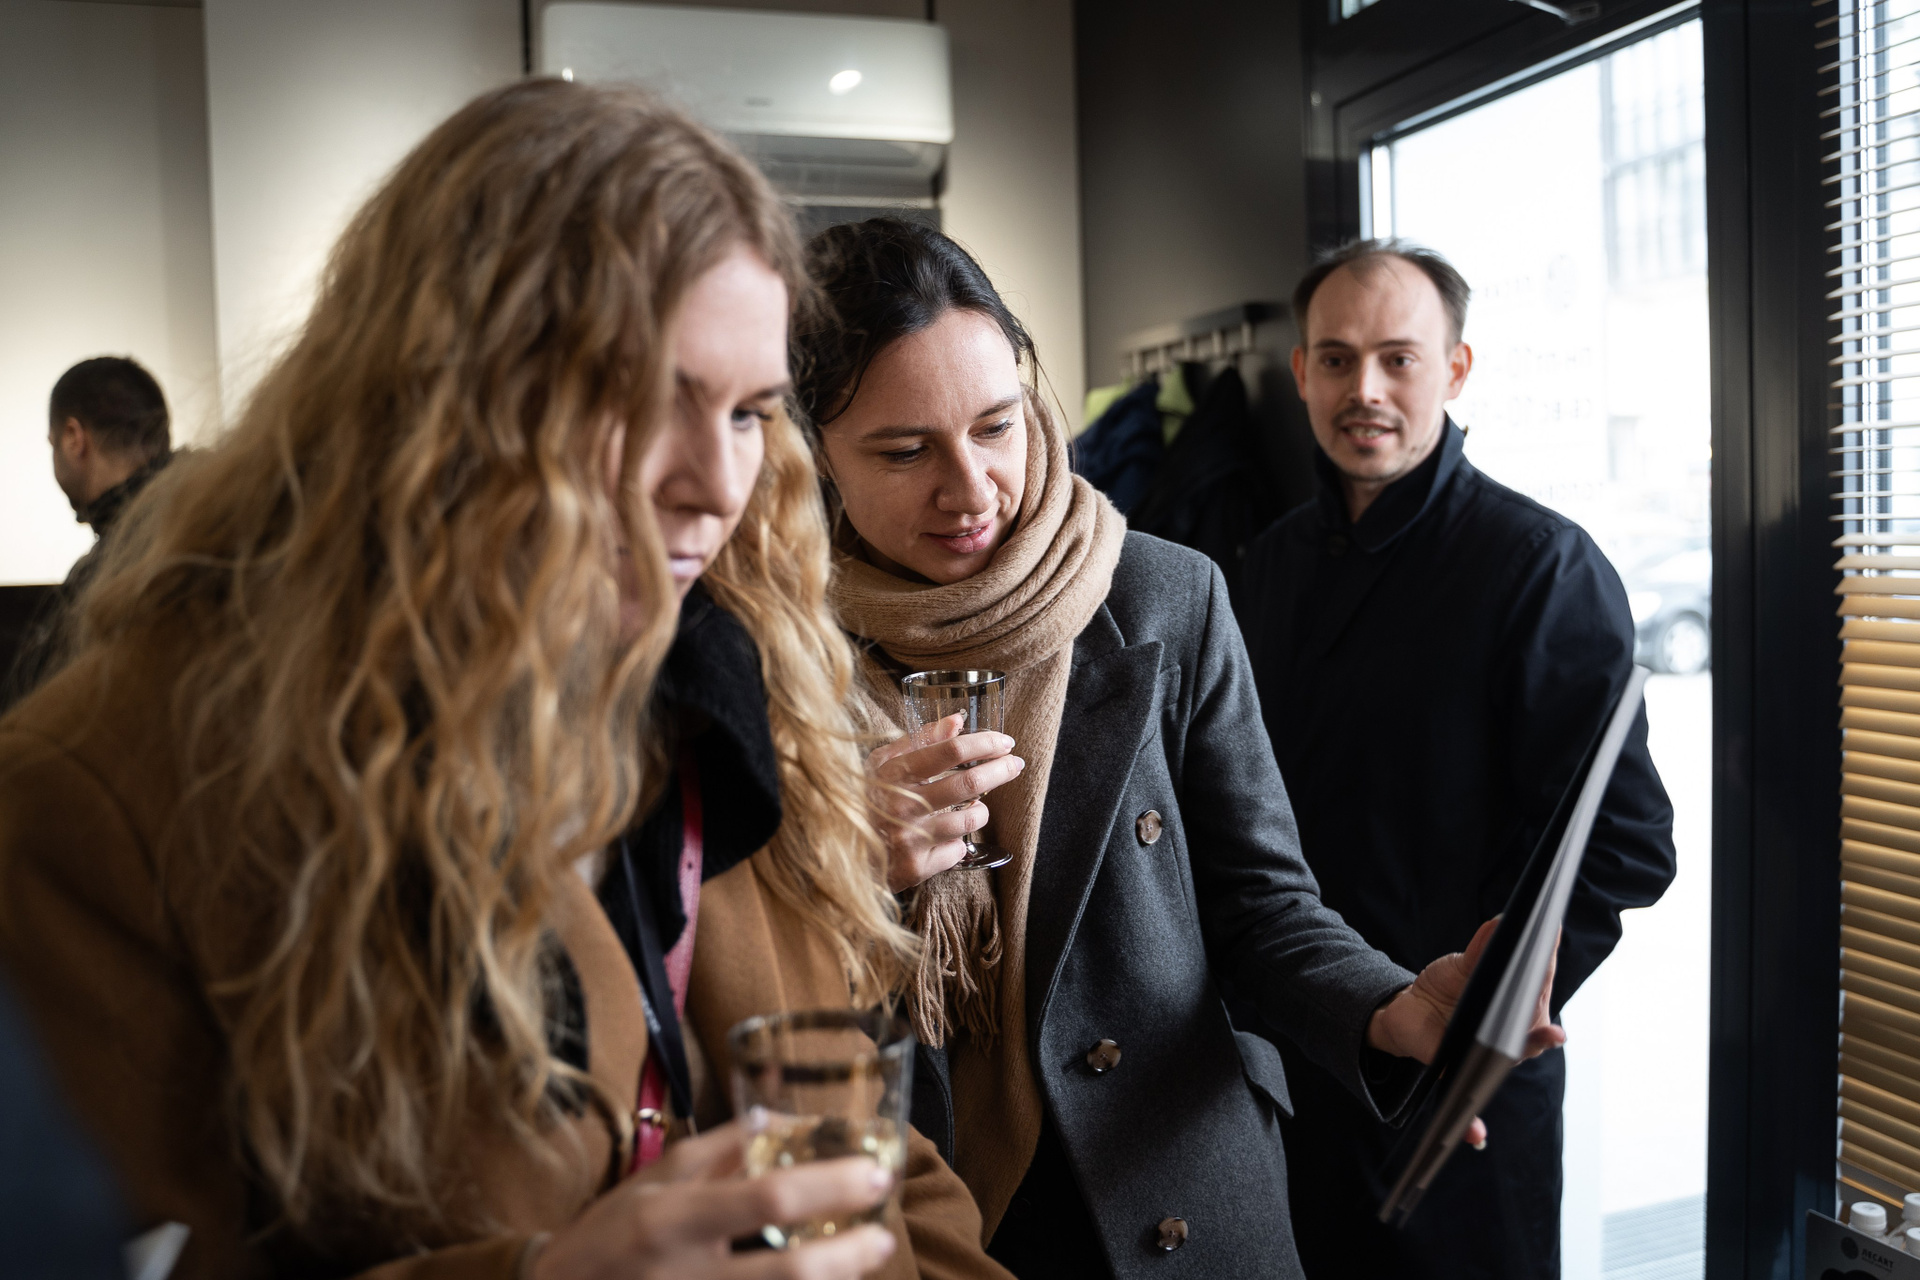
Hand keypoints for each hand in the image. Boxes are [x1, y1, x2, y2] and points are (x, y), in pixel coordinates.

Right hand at [529, 1121, 896, 1279]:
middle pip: (788, 1272)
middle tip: (882, 1236)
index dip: (831, 1187)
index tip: (875, 1175)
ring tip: (862, 1261)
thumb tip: (782, 1118)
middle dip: (849, 1256)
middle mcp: (684, 1273)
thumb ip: (720, 1147)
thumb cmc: (609, 1232)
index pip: (767, 1198)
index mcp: (674, 1218)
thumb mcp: (657, 1177)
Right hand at [867, 714, 1023, 891]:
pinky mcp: (916, 867)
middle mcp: (904, 805)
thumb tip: (956, 721)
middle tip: (1015, 764)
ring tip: (978, 805)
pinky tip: (950, 836)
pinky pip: (956, 851)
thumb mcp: (882, 762)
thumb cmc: (865, 798)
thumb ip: (919, 739)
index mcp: (895, 773)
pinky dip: (959, 842)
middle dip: (1001, 770)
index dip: (985, 743)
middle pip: (969, 783)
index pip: (951, 750)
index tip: (1004, 741)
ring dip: (981, 810)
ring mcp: (911, 838)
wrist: (839, 849)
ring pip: (969, 819)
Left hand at [1364, 918, 1566, 1149]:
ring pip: (1515, 1057)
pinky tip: (1476, 1136)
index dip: (1549, 977)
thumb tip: (1503, 921)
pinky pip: (1469, 1105)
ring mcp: (1490, 1057)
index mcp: (1517, 1006)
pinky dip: (1472, 1126)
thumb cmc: (1446, 988)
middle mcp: (1512, 1035)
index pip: (1539, 991)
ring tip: (1549, 1038)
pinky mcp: (1461, 1075)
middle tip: (1556, 1010)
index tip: (1556, 966)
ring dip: (1532, 1049)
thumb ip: (1482, 947)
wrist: (1407, 1010)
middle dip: (1547, 1017)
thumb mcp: (1462, 963)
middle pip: (1536, 1025)